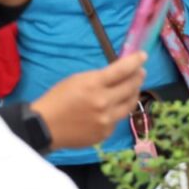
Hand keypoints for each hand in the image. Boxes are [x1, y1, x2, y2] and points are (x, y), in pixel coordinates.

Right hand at [31, 53, 146, 149]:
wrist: (45, 126)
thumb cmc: (58, 99)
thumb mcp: (77, 80)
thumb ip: (100, 77)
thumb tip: (121, 73)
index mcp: (93, 85)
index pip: (122, 70)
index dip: (135, 61)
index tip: (143, 56)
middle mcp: (103, 102)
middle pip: (131, 87)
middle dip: (138, 77)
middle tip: (140, 73)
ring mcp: (106, 119)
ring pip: (130, 104)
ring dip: (133, 94)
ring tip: (133, 88)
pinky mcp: (106, 133)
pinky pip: (118, 118)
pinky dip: (118, 110)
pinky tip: (114, 106)